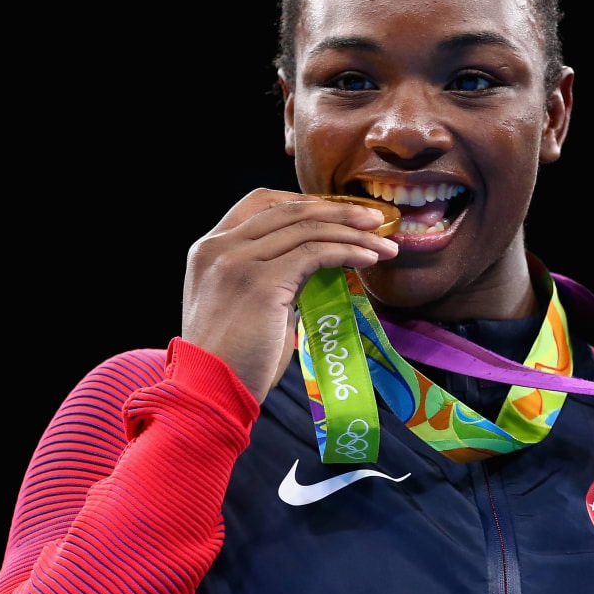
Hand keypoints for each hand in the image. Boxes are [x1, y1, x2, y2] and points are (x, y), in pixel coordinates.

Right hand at [181, 190, 398, 403]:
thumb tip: (315, 263)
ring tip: (383, 244)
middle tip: (374, 220)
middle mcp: (220, 246)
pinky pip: (315, 253)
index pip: (260, 203)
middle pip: (289, 209)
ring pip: (307, 228)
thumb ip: (272, 277)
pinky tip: (368, 259)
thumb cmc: (234, 360)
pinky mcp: (261, 282)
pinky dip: (347, 252)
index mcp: (210, 248)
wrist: (210, 391)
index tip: (339, 213)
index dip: (304, 202)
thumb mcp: (248, 305)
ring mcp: (238, 261)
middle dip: (337, 211)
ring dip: (352, 233)